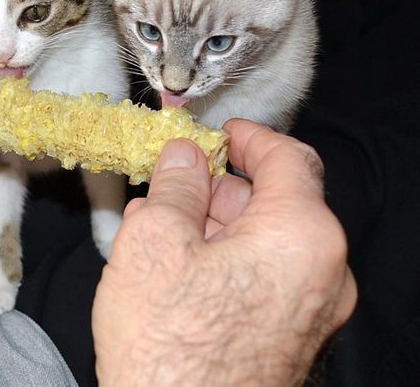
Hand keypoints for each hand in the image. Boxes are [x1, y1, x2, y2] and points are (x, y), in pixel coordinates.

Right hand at [92, 119, 356, 385]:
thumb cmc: (168, 345)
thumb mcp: (156, 240)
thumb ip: (175, 185)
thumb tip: (183, 157)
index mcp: (302, 236)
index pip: (289, 159)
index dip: (250, 137)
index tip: (223, 133)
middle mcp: (321, 274)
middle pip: (275, 202)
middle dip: (221, 187)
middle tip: (174, 184)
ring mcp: (309, 312)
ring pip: (265, 241)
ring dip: (216, 224)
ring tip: (161, 226)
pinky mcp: (288, 338)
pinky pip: (262, 277)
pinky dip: (225, 258)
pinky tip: (176, 264)